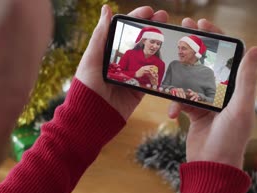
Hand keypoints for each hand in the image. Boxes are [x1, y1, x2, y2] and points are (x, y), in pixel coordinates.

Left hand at [75, 5, 168, 119]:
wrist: (91, 117)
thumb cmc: (86, 86)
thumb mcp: (91, 58)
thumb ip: (101, 35)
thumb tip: (106, 9)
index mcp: (107, 53)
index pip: (124, 31)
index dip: (137, 19)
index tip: (149, 10)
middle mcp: (120, 63)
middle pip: (139, 41)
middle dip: (152, 28)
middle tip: (164, 18)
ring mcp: (131, 76)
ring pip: (149, 57)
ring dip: (160, 44)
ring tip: (170, 33)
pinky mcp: (138, 90)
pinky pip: (152, 77)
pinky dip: (161, 67)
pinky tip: (171, 55)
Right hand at [168, 18, 256, 167]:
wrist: (211, 166)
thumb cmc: (230, 140)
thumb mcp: (240, 108)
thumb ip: (245, 79)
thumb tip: (255, 49)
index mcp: (237, 88)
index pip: (227, 56)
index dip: (215, 38)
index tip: (201, 24)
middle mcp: (222, 92)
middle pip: (206, 63)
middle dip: (193, 49)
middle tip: (181, 33)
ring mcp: (207, 102)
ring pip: (189, 81)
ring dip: (179, 81)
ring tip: (169, 77)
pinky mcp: (194, 112)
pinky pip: (181, 99)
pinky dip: (175, 104)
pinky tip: (173, 114)